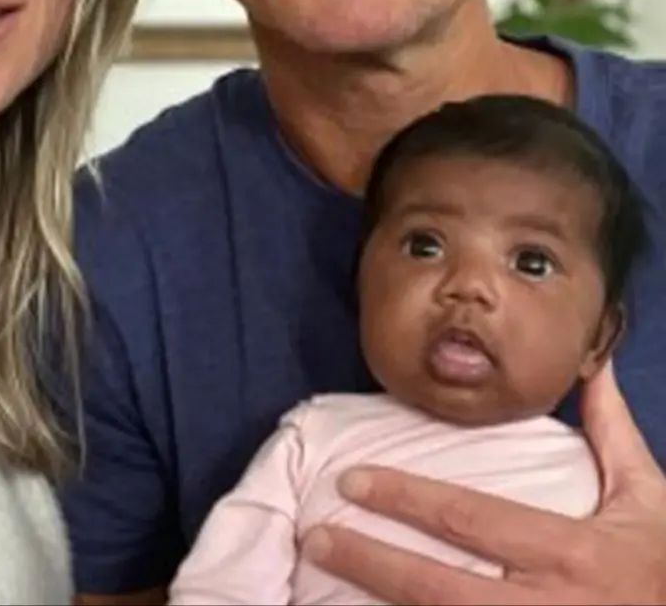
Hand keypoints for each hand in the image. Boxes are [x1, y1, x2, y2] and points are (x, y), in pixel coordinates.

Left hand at [303, 362, 665, 603]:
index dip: (404, 498)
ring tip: (327, 581)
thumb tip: (590, 367)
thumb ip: (612, 434)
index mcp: (567, 553)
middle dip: (371, 561)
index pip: (467, 518)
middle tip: (317, 536)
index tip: (352, 480)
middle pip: (437, 587)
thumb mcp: (648, 500)